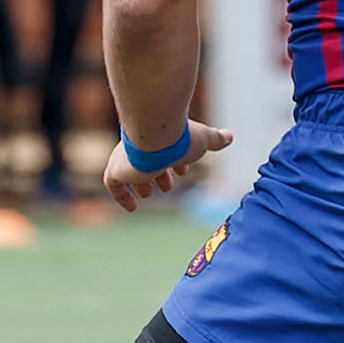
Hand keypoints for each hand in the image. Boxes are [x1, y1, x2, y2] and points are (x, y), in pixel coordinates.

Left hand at [102, 119, 232, 212]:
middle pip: (146, 161)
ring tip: (150, 193)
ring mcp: (126, 158)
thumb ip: (215, 139)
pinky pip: (114, 185)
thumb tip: (229, 136)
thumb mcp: (203, 139)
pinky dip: (122, 196)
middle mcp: (140, 145)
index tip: (183, 171)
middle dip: (158, 174)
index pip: (164, 149)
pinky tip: (132, 208)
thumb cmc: (180, 136)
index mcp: (159, 136)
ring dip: (141, 184)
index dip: (175, 160)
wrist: (155, 134)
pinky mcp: (117, 170)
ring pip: (130, 172)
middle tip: (166, 187)